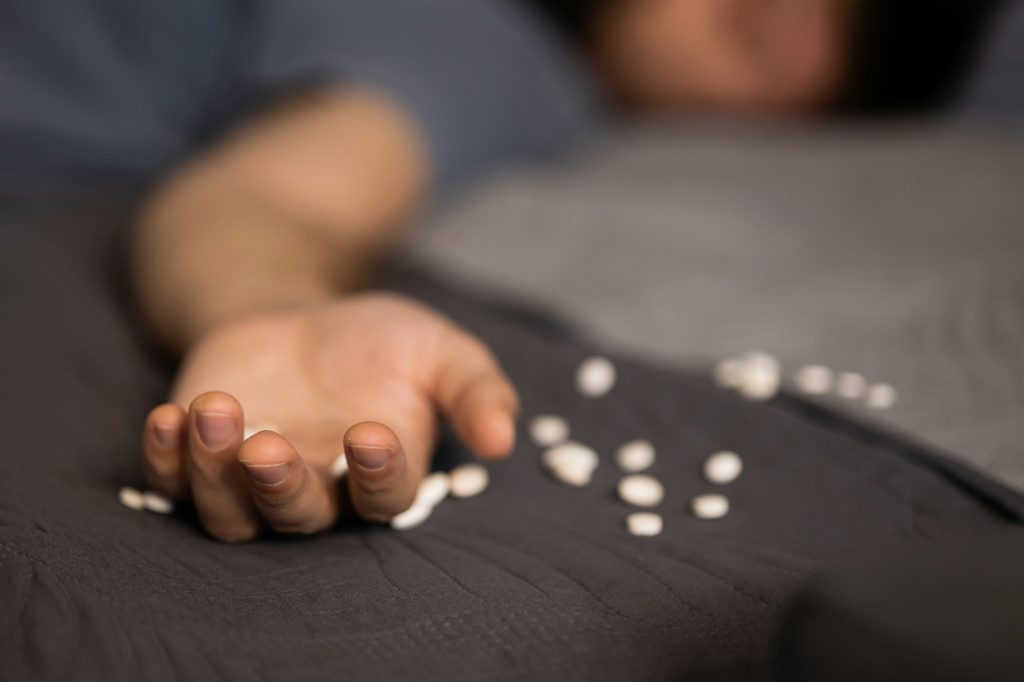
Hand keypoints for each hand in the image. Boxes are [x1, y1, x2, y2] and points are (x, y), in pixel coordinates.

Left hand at [140, 292, 517, 541]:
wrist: (302, 317)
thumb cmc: (380, 342)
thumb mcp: (440, 350)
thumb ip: (475, 391)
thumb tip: (503, 440)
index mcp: (381, 474)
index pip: (384, 498)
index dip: (377, 475)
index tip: (370, 432)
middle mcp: (318, 490)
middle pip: (298, 518)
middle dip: (281, 488)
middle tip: (270, 448)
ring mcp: (252, 481)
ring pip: (231, 514)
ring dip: (216, 475)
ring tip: (214, 414)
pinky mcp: (202, 458)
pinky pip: (175, 483)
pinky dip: (165, 460)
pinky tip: (171, 416)